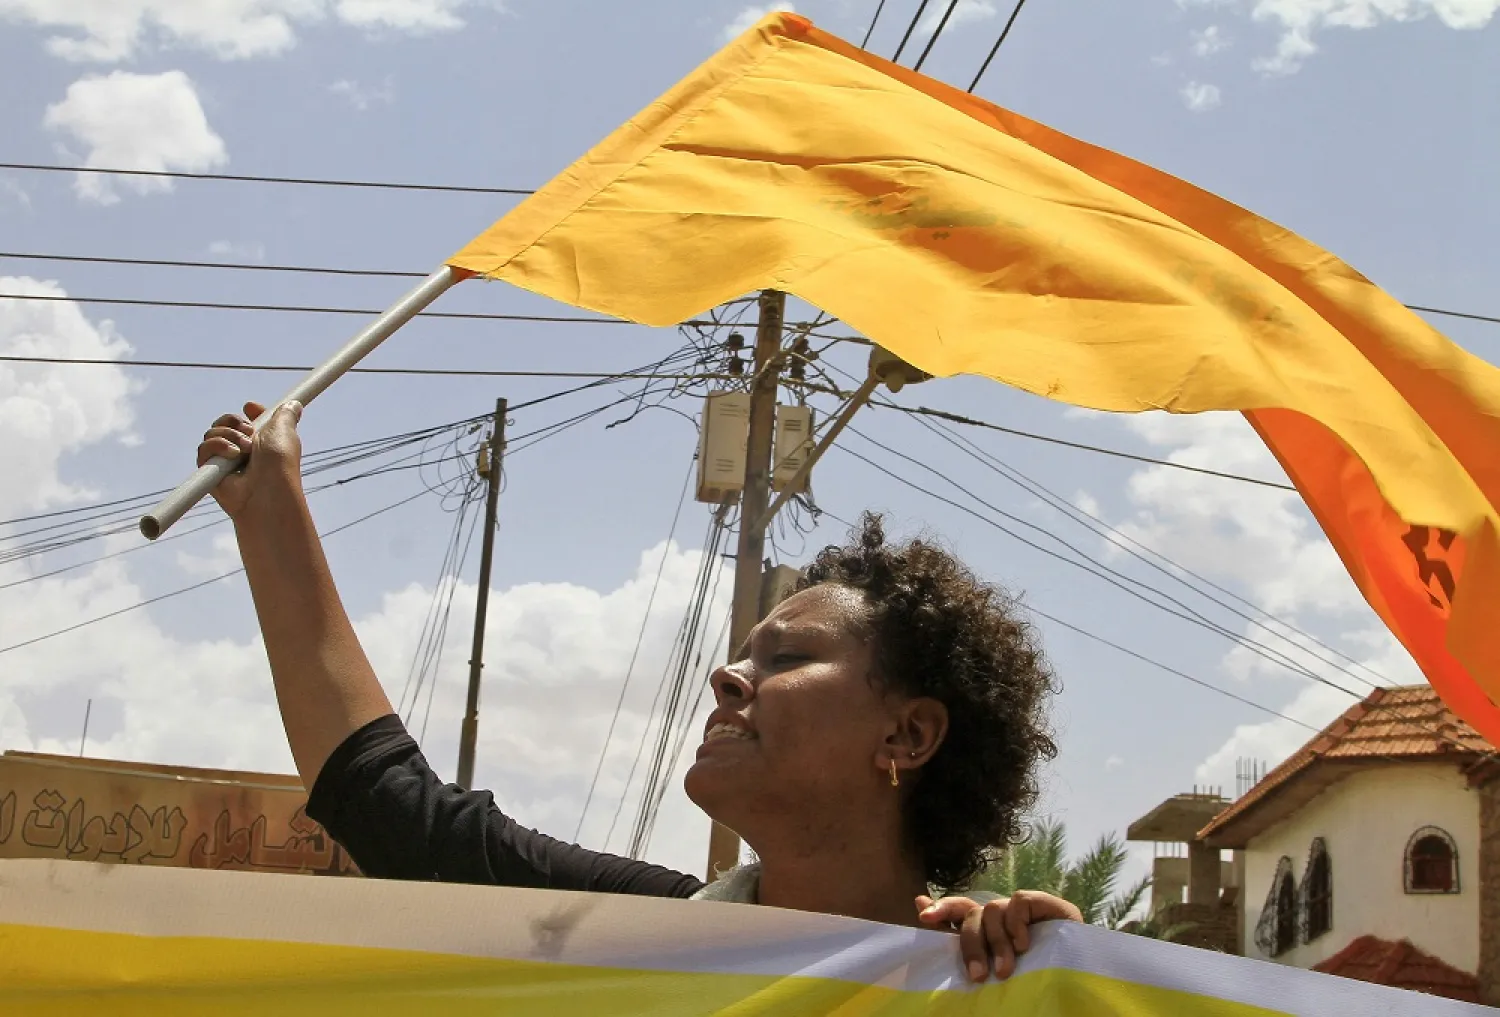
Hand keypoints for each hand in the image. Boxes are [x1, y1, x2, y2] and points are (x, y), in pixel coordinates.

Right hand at [196, 401, 303, 518]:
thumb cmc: (280, 461)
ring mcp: (226, 461)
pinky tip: (232, 455)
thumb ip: (286, 414)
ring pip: (212, 433)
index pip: (246, 421)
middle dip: (234, 422)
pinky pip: (204, 449)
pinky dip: (216, 447)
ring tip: (245, 450)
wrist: (267, 489)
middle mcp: (243, 451)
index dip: (246, 413)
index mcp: (261, 441)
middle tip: (249, 431)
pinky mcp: (211, 471)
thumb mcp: (285, 430)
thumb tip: (294, 404)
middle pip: (224, 423)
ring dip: (228, 435)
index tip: (249, 407)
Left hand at [917, 890, 1082, 981]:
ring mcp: (1022, 908)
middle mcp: (1001, 913)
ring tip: (1006, 971)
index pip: (958, 908)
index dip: (940, 909)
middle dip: (971, 945)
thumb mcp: (994, 966)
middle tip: (979, 976)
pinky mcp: (1045, 903)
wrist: (1078, 978)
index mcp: (986, 927)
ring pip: (993, 909)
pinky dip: (1017, 924)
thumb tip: (919, 906)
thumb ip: (961, 943)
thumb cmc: (1033, 977)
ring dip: (997, 943)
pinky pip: (1018, 902)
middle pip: (972, 914)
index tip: (924, 917)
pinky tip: (1024, 945)